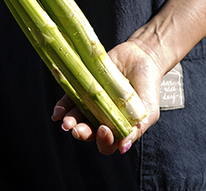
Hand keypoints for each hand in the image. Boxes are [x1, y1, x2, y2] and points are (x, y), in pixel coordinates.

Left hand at [51, 40, 163, 154]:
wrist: (141, 57)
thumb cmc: (147, 87)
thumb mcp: (148, 111)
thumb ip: (137, 130)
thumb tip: (123, 147)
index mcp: (118, 128)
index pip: (107, 144)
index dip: (104, 142)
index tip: (104, 130)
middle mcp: (102, 118)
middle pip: (89, 132)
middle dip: (83, 133)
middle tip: (78, 130)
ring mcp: (91, 103)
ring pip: (77, 118)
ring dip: (70, 122)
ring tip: (67, 123)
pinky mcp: (83, 88)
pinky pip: (69, 100)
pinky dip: (62, 107)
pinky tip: (57, 113)